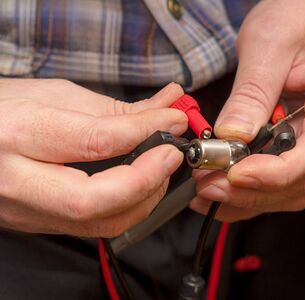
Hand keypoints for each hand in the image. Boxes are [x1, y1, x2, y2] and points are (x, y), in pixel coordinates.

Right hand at [0, 79, 187, 236]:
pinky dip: (127, 207)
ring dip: (144, 197)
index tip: (174, 120)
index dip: (146, 130)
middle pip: (93, 201)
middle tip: (171, 155)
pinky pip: (93, 226)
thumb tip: (166, 107)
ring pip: (99, 223)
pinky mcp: (38, 223)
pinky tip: (139, 184)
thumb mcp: (55, 96)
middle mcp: (19, 181)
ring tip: (158, 168)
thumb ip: (115, 110)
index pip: (95, 141)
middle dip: (146, 179)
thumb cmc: (2, 109)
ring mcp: (26, 210)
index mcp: (17, 134)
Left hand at [191, 0, 304, 220]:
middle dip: (256, 189)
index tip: (234, 175)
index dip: (275, 172)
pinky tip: (230, 190)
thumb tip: (231, 139)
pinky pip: (293, 175)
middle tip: (210, 187)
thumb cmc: (303, 11)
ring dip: (255, 195)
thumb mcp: (269, 43)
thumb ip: (251, 94)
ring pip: (300, 184)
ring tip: (212, 191)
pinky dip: (261, 188)